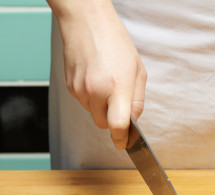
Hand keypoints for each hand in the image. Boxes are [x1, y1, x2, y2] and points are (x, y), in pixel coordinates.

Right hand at [52, 1, 146, 148]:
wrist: (87, 23)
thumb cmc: (116, 43)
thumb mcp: (138, 72)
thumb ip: (137, 101)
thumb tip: (133, 121)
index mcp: (117, 87)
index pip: (117, 125)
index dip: (122, 139)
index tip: (124, 144)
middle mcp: (96, 91)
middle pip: (103, 124)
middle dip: (112, 120)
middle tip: (118, 101)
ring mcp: (80, 89)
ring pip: (93, 113)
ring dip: (101, 107)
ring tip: (106, 82)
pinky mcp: (69, 86)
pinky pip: (84, 102)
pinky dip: (91, 97)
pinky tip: (95, 79)